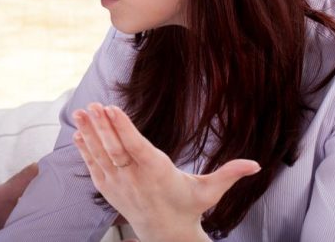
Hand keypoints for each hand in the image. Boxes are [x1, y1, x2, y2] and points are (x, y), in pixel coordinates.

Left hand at [73, 104, 260, 241]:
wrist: (165, 233)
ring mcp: (118, 184)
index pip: (136, 147)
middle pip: (114, 149)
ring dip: (88, 133)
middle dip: (102, 126)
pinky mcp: (108, 189)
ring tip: (80, 113)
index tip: (111, 108)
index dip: (122, 128)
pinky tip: (77, 134)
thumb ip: (229, 174)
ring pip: (100, 155)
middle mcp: (134, 178)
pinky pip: (93, 166)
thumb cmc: (187, 205)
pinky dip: (84, 150)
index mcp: (156, 172)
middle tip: (92, 105)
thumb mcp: (210, 191)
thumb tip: (256, 165)